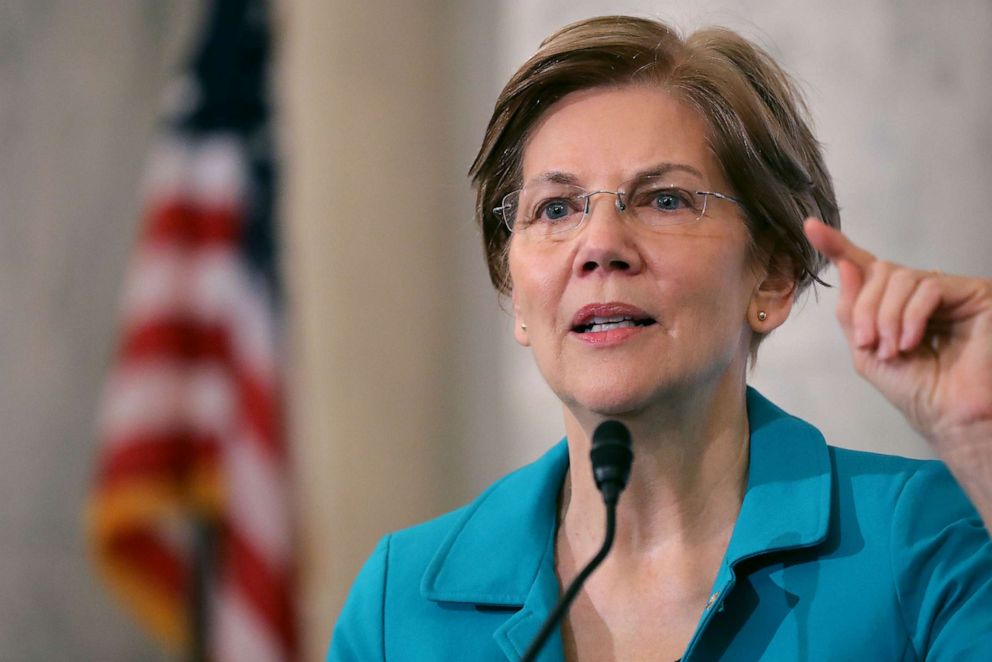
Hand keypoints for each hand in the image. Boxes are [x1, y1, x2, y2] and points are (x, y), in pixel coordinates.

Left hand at [803, 218, 991, 458]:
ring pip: (900, 278)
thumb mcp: (866, 350)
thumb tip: (845, 264)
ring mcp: (949, 290)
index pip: (865, 267)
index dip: (838, 246)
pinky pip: (928, 287)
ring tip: (891, 350)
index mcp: (895, 303)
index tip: (811, 228)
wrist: (949, 415)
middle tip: (869, 343)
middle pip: (879, 272)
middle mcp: (921, 291)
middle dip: (865, 308)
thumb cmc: (914, 390)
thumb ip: (852, 310)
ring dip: (885, 316)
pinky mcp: (974, 292)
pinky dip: (911, 315)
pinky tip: (910, 342)